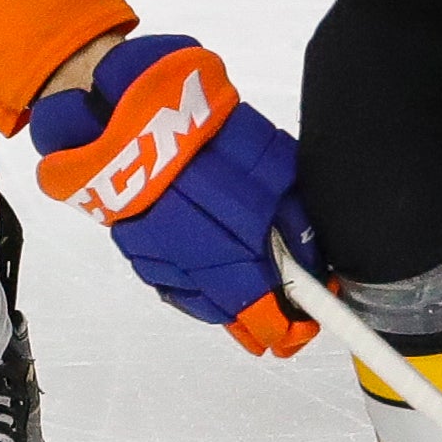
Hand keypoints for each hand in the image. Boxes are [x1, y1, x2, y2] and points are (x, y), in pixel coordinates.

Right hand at [29, 34, 319, 355]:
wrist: (128, 113)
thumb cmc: (209, 134)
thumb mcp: (273, 167)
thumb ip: (296, 223)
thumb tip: (313, 267)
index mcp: (233, 248)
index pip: (267, 315)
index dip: (291, 328)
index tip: (307, 326)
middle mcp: (194, 265)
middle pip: (234, 316)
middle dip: (263, 320)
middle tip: (286, 316)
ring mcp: (159, 262)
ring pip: (202, 304)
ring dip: (230, 303)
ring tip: (252, 289)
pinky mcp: (135, 252)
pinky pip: (173, 284)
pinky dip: (196, 285)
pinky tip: (211, 271)